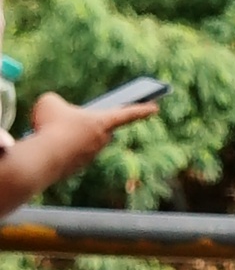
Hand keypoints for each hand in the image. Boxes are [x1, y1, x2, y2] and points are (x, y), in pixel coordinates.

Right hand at [0, 85, 159, 212]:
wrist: (44, 157)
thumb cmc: (51, 125)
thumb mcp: (50, 102)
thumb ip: (57, 103)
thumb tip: (55, 111)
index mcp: (102, 121)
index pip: (126, 113)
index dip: (141, 109)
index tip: (155, 108)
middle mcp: (102, 140)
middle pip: (100, 128)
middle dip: (87, 122)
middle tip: (70, 118)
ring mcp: (91, 156)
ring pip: (83, 141)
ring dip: (69, 136)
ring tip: (52, 131)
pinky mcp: (78, 168)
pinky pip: (71, 154)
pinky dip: (60, 149)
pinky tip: (48, 146)